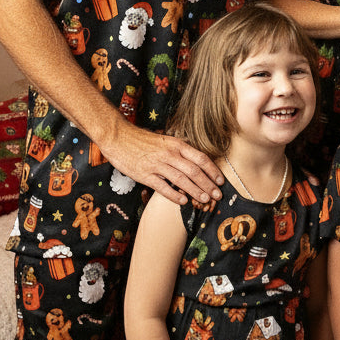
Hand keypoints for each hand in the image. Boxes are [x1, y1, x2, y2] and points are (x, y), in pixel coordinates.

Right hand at [98, 115, 222, 204]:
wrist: (119, 137)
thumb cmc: (143, 140)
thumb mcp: (166, 140)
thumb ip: (180, 150)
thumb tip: (196, 162)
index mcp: (177, 145)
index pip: (201, 158)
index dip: (213, 171)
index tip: (221, 181)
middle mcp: (170, 154)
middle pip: (195, 171)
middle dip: (208, 185)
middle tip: (217, 195)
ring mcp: (157, 165)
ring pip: (182, 180)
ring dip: (196, 191)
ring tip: (205, 200)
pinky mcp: (145, 175)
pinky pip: (163, 187)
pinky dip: (175, 195)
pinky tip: (184, 202)